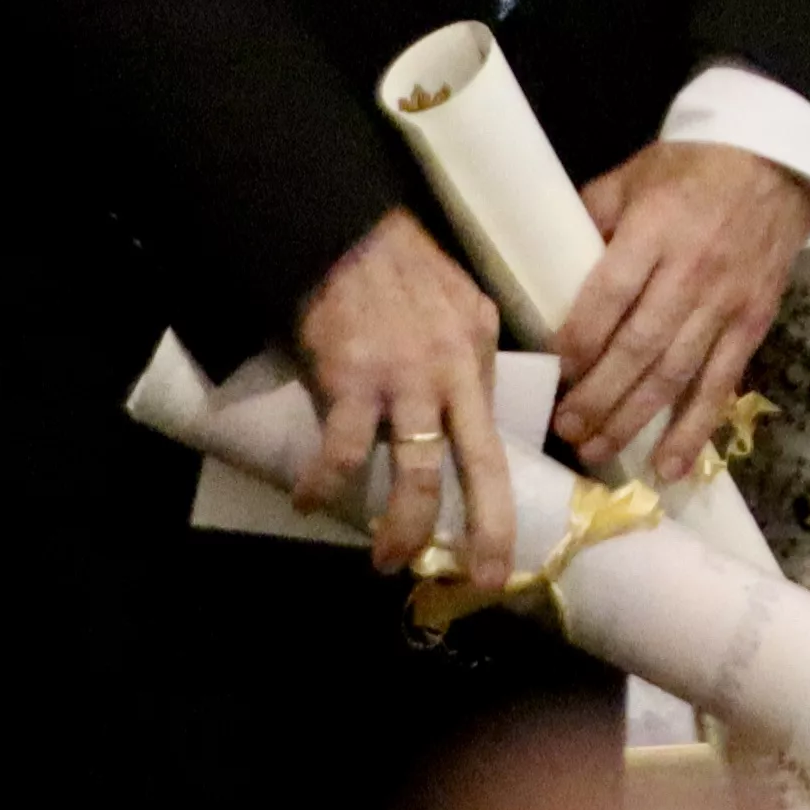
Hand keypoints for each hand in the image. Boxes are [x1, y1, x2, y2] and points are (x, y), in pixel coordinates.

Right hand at [296, 211, 511, 596]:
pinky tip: (309, 500)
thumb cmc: (397, 264)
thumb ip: (471, 351)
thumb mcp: (460, 299)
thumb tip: (474, 403)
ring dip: (403, 528)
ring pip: (417, 474)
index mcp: (478, 353)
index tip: (499, 538)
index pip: (496, 435)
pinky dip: (323, 483)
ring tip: (387, 559)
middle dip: (488, 532)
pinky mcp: (351, 380)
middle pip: (480, 467)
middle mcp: (451, 372)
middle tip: (484, 582)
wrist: (341, 227)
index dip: (500, 493)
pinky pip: (340, 451)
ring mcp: (403, 379)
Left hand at [551, 142, 809, 481]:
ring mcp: (725, 306)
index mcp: (655, 232)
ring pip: (675, 375)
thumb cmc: (692, 168)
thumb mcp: (632, 176)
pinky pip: (720, 387)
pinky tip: (669, 467)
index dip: (578, 340)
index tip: (552, 371)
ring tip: (595, 450)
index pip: (609, 296)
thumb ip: (591, 215)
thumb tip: (545, 260)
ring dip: (633, 420)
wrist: (775, 165)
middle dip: (598, 396)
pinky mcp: (751, 328)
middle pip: (639, 348)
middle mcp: (691, 275)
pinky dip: (695, 431)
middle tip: (563, 427)